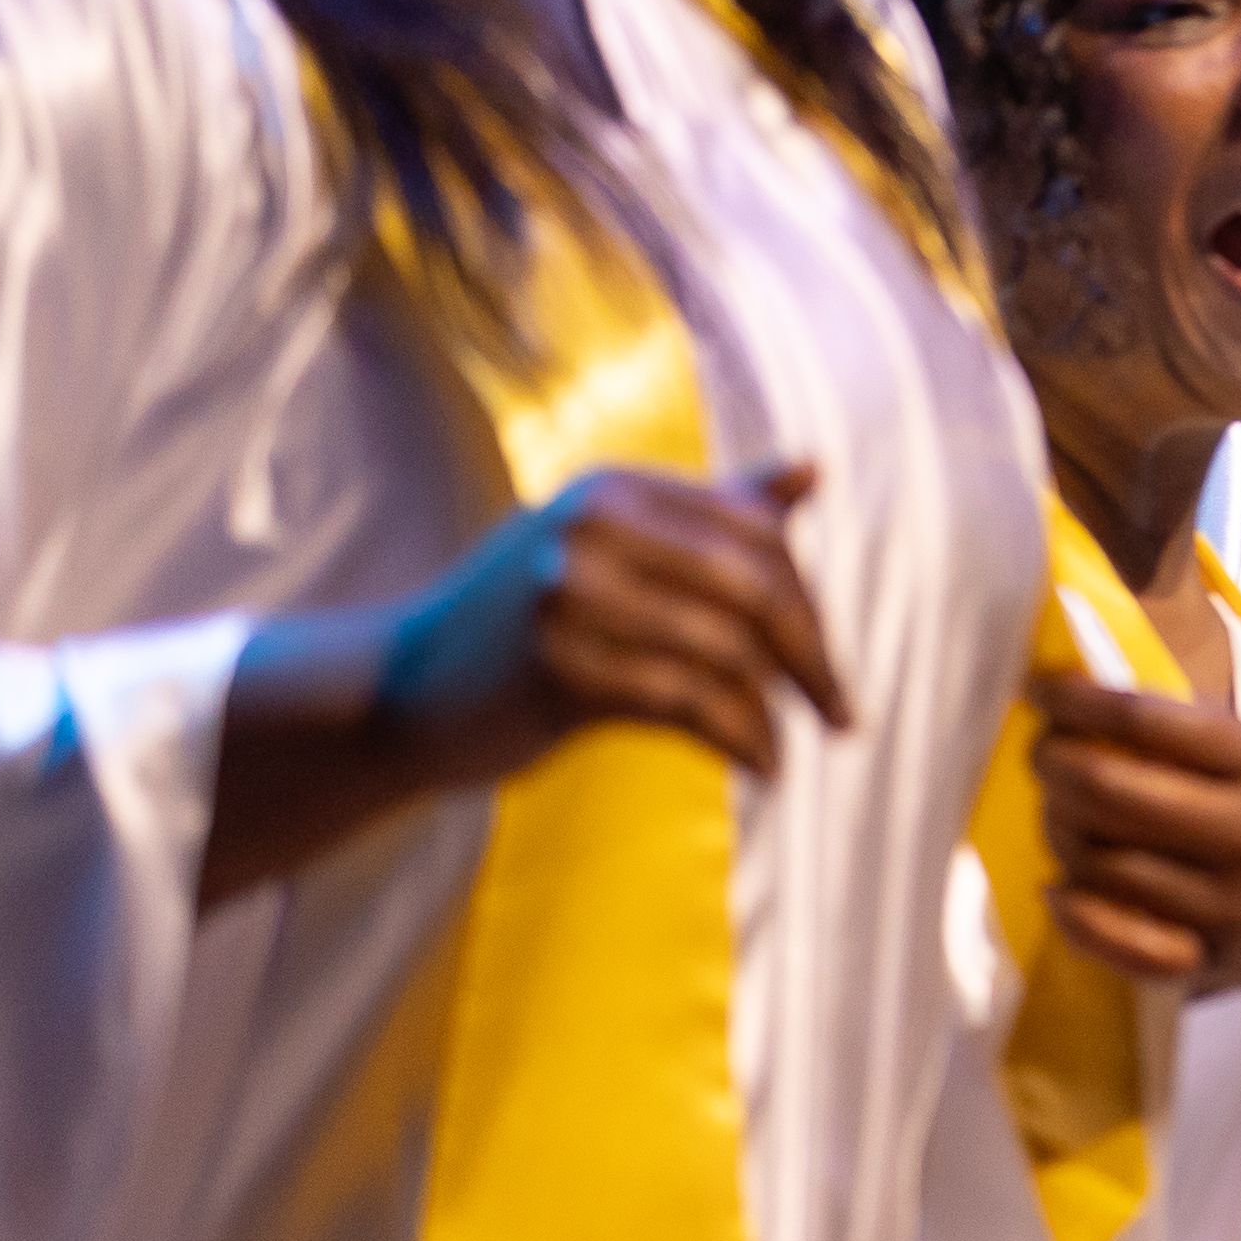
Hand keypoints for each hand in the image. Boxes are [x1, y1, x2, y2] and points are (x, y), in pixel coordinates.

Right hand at [377, 462, 849, 783]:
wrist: (396, 693)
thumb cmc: (521, 621)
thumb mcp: (608, 549)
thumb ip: (712, 513)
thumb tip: (814, 472)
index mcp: (616, 489)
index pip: (759, 535)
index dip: (810, 602)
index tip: (828, 662)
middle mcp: (593, 529)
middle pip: (756, 590)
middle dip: (813, 658)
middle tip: (844, 714)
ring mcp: (571, 597)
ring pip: (728, 652)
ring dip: (775, 713)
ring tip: (786, 749)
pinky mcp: (560, 669)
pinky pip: (691, 705)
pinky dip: (743, 740)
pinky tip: (762, 768)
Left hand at [1027, 672, 1240, 988]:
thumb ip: (1190, 728)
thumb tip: (1079, 702)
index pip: (1149, 721)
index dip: (1077, 701)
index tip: (1043, 690)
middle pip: (1111, 791)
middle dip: (1056, 762)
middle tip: (1044, 752)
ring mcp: (1232, 907)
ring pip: (1103, 864)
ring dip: (1059, 829)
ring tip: (1060, 811)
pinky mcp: (1212, 961)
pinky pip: (1118, 944)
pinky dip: (1074, 914)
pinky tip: (1059, 886)